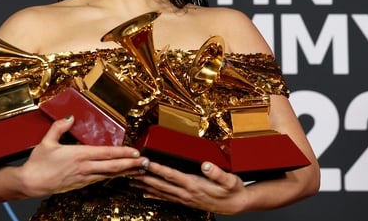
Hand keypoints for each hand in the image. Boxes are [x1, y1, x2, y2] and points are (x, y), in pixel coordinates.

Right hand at [18, 115, 148, 196]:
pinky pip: (102, 179)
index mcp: (78, 155)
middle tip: (146, 162)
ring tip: (139, 168)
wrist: (31, 183)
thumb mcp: (47, 141)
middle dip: (131, 164)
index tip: (136, 151)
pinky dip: (114, 176)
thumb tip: (71, 117)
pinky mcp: (81, 184)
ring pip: (110, 175)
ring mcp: (84, 178)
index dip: (123, 153)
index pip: (106, 154)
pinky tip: (121, 174)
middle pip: (113, 167)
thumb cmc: (38, 163)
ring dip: (126, 171)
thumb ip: (60, 127)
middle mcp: (84, 168)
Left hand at [129, 161, 248, 214]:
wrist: (236, 205)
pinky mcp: (186, 201)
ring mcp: (185, 198)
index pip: (172, 175)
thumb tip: (206, 165)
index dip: (157, 168)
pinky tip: (145, 193)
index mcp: (195, 185)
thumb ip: (217, 173)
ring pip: (161, 192)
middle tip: (131, 170)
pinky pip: (166, 198)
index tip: (146, 162)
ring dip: (146, 186)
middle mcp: (187, 193)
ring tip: (132, 180)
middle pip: (161, 184)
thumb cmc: (233, 190)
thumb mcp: (230, 180)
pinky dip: (154, 195)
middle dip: (145, 177)